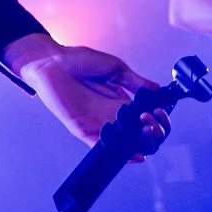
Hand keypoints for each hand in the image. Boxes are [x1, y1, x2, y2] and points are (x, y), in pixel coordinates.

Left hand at [4, 33, 170, 155]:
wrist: (50, 59)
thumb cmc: (78, 61)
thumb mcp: (115, 69)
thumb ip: (136, 82)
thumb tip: (160, 90)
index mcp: (122, 103)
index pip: (147, 121)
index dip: (159, 120)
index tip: (160, 111)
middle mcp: (112, 117)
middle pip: (141, 137)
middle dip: (155, 134)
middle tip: (152, 121)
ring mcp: (97, 124)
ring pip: (125, 145)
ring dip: (141, 143)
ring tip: (146, 129)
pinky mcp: (81, 128)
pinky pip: (100, 146)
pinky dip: (117, 152)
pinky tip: (133, 152)